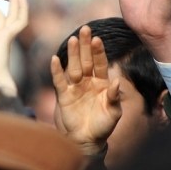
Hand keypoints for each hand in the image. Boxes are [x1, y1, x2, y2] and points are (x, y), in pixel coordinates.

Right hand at [50, 26, 121, 154]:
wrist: (87, 140)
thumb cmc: (103, 126)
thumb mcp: (114, 112)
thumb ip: (114, 97)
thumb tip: (116, 82)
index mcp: (101, 83)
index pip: (100, 63)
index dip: (98, 52)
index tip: (97, 39)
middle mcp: (87, 81)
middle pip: (85, 60)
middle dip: (85, 45)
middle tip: (85, 29)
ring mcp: (75, 87)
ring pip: (73, 66)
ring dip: (72, 54)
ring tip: (72, 39)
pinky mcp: (64, 95)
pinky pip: (59, 81)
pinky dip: (56, 70)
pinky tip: (54, 59)